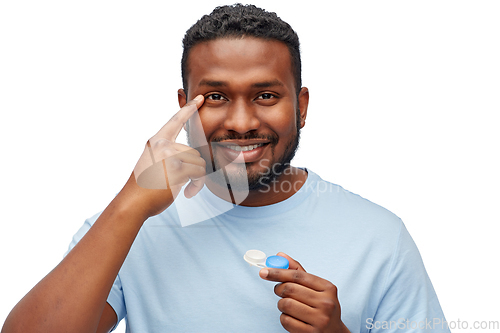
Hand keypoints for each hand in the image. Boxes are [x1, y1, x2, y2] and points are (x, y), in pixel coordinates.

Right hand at [128, 95, 205, 216]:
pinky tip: (188, 193)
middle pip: (194, 152)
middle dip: (194, 170)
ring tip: (186, 189)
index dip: (188, 109)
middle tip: (186, 184)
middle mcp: (162, 145)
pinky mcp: (177, 168)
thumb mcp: (152, 163)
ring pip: (199, 163)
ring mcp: (170, 155)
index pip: (175, 121)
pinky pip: (200, 173)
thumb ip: (168, 155)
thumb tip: (193, 158)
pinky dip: (198, 185)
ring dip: (197, 179)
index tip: (200, 99)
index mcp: (156, 141)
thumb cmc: (144, 187)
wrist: (133, 202)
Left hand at [259, 253, 349, 332]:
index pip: (297, 275)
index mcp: (328, 288)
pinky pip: (286, 320)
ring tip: (288, 306)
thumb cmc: (322, 307)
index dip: (278, 272)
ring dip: (281, 305)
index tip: (264, 271)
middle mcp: (326, 303)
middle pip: (290, 289)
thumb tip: (280, 255)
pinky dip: (284, 318)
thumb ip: (298, 272)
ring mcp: (320, 319)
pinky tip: (293, 318)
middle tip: (279, 291)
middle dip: (279, 289)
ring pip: (286, 304)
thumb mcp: (316, 288)